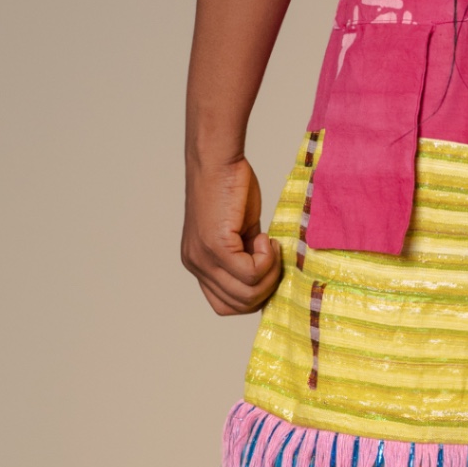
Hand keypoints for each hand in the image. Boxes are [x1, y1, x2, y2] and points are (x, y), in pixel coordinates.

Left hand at [181, 155, 281, 315]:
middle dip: (267, 285)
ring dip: (269, 273)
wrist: (218, 160)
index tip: (265, 267)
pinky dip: (267, 259)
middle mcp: (195, 265)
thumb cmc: (231, 189)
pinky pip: (251, 273)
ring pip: (247, 294)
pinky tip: (264, 236)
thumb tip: (266, 282)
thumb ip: (246, 259)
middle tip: (272, 254)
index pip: (225, 306)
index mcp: (199, 265)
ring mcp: (203, 258)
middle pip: (239, 305)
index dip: (253, 296)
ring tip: (268, 244)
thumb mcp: (239, 234)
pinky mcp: (215, 246)